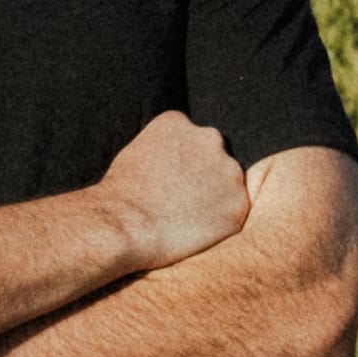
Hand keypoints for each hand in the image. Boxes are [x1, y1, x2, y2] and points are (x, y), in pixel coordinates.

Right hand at [97, 111, 250, 269]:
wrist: (125, 226)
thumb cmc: (119, 198)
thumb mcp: (134, 154)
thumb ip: (162, 150)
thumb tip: (173, 164)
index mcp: (179, 122)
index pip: (189, 139)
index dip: (181, 164)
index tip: (168, 182)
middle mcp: (209, 138)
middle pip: (215, 157)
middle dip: (204, 177)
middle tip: (180, 202)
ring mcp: (228, 171)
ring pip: (228, 186)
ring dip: (214, 201)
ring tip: (183, 220)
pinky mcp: (238, 204)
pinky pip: (232, 215)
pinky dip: (219, 226)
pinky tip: (194, 233)